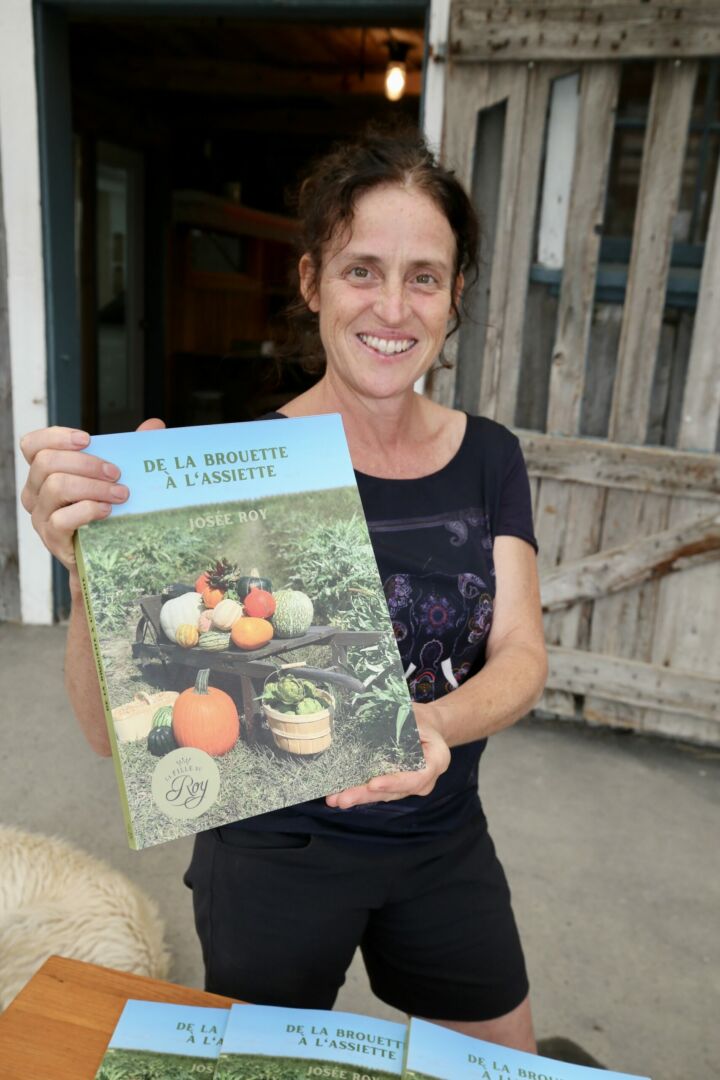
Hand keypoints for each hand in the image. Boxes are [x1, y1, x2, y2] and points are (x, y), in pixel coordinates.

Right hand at [19, 419, 164, 572]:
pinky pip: (62, 519)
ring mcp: (40, 516)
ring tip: (120, 494)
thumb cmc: (105, 509)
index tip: (87, 439)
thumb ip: (130, 450)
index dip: (56, 437)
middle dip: (86, 463)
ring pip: (55, 487)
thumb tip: (155, 425)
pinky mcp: (51, 537)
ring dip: (93, 487)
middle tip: (117, 473)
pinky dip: (88, 510)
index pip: (33, 445)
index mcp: (44, 472)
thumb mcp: (113, 478)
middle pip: (47, 463)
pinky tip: (108, 510)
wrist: (104, 554)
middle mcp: (35, 491)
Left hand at [325, 703, 450, 809]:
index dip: (394, 783)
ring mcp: (408, 785)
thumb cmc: (422, 718)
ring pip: (383, 794)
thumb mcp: (416, 714)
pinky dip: (358, 792)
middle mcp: (423, 779)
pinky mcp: (393, 785)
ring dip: (358, 797)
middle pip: (394, 791)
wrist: (427, 726)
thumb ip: (401, 720)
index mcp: (436, 760)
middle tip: (344, 798)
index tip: (373, 783)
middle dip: (367, 795)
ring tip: (336, 799)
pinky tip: (338, 794)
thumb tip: (369, 714)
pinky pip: (377, 791)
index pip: (415, 777)